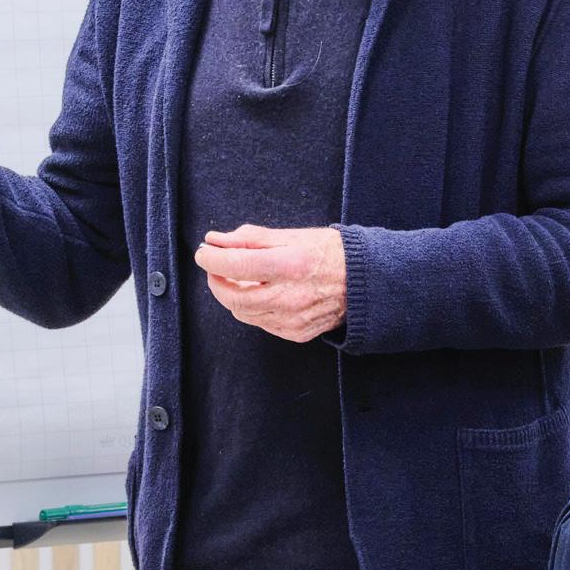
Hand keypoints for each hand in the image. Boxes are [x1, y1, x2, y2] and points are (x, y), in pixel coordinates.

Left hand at [195, 223, 347, 341]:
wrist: (364, 282)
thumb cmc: (331, 254)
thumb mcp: (292, 236)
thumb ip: (250, 239)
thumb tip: (216, 240)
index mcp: (290, 265)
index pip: (234, 265)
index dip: (211, 259)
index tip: (205, 253)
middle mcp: (290, 297)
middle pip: (232, 297)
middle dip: (216, 281)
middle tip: (217, 267)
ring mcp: (292, 319)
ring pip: (242, 313)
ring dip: (233, 295)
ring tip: (243, 278)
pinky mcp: (295, 333)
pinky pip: (260, 322)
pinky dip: (253, 308)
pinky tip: (264, 293)